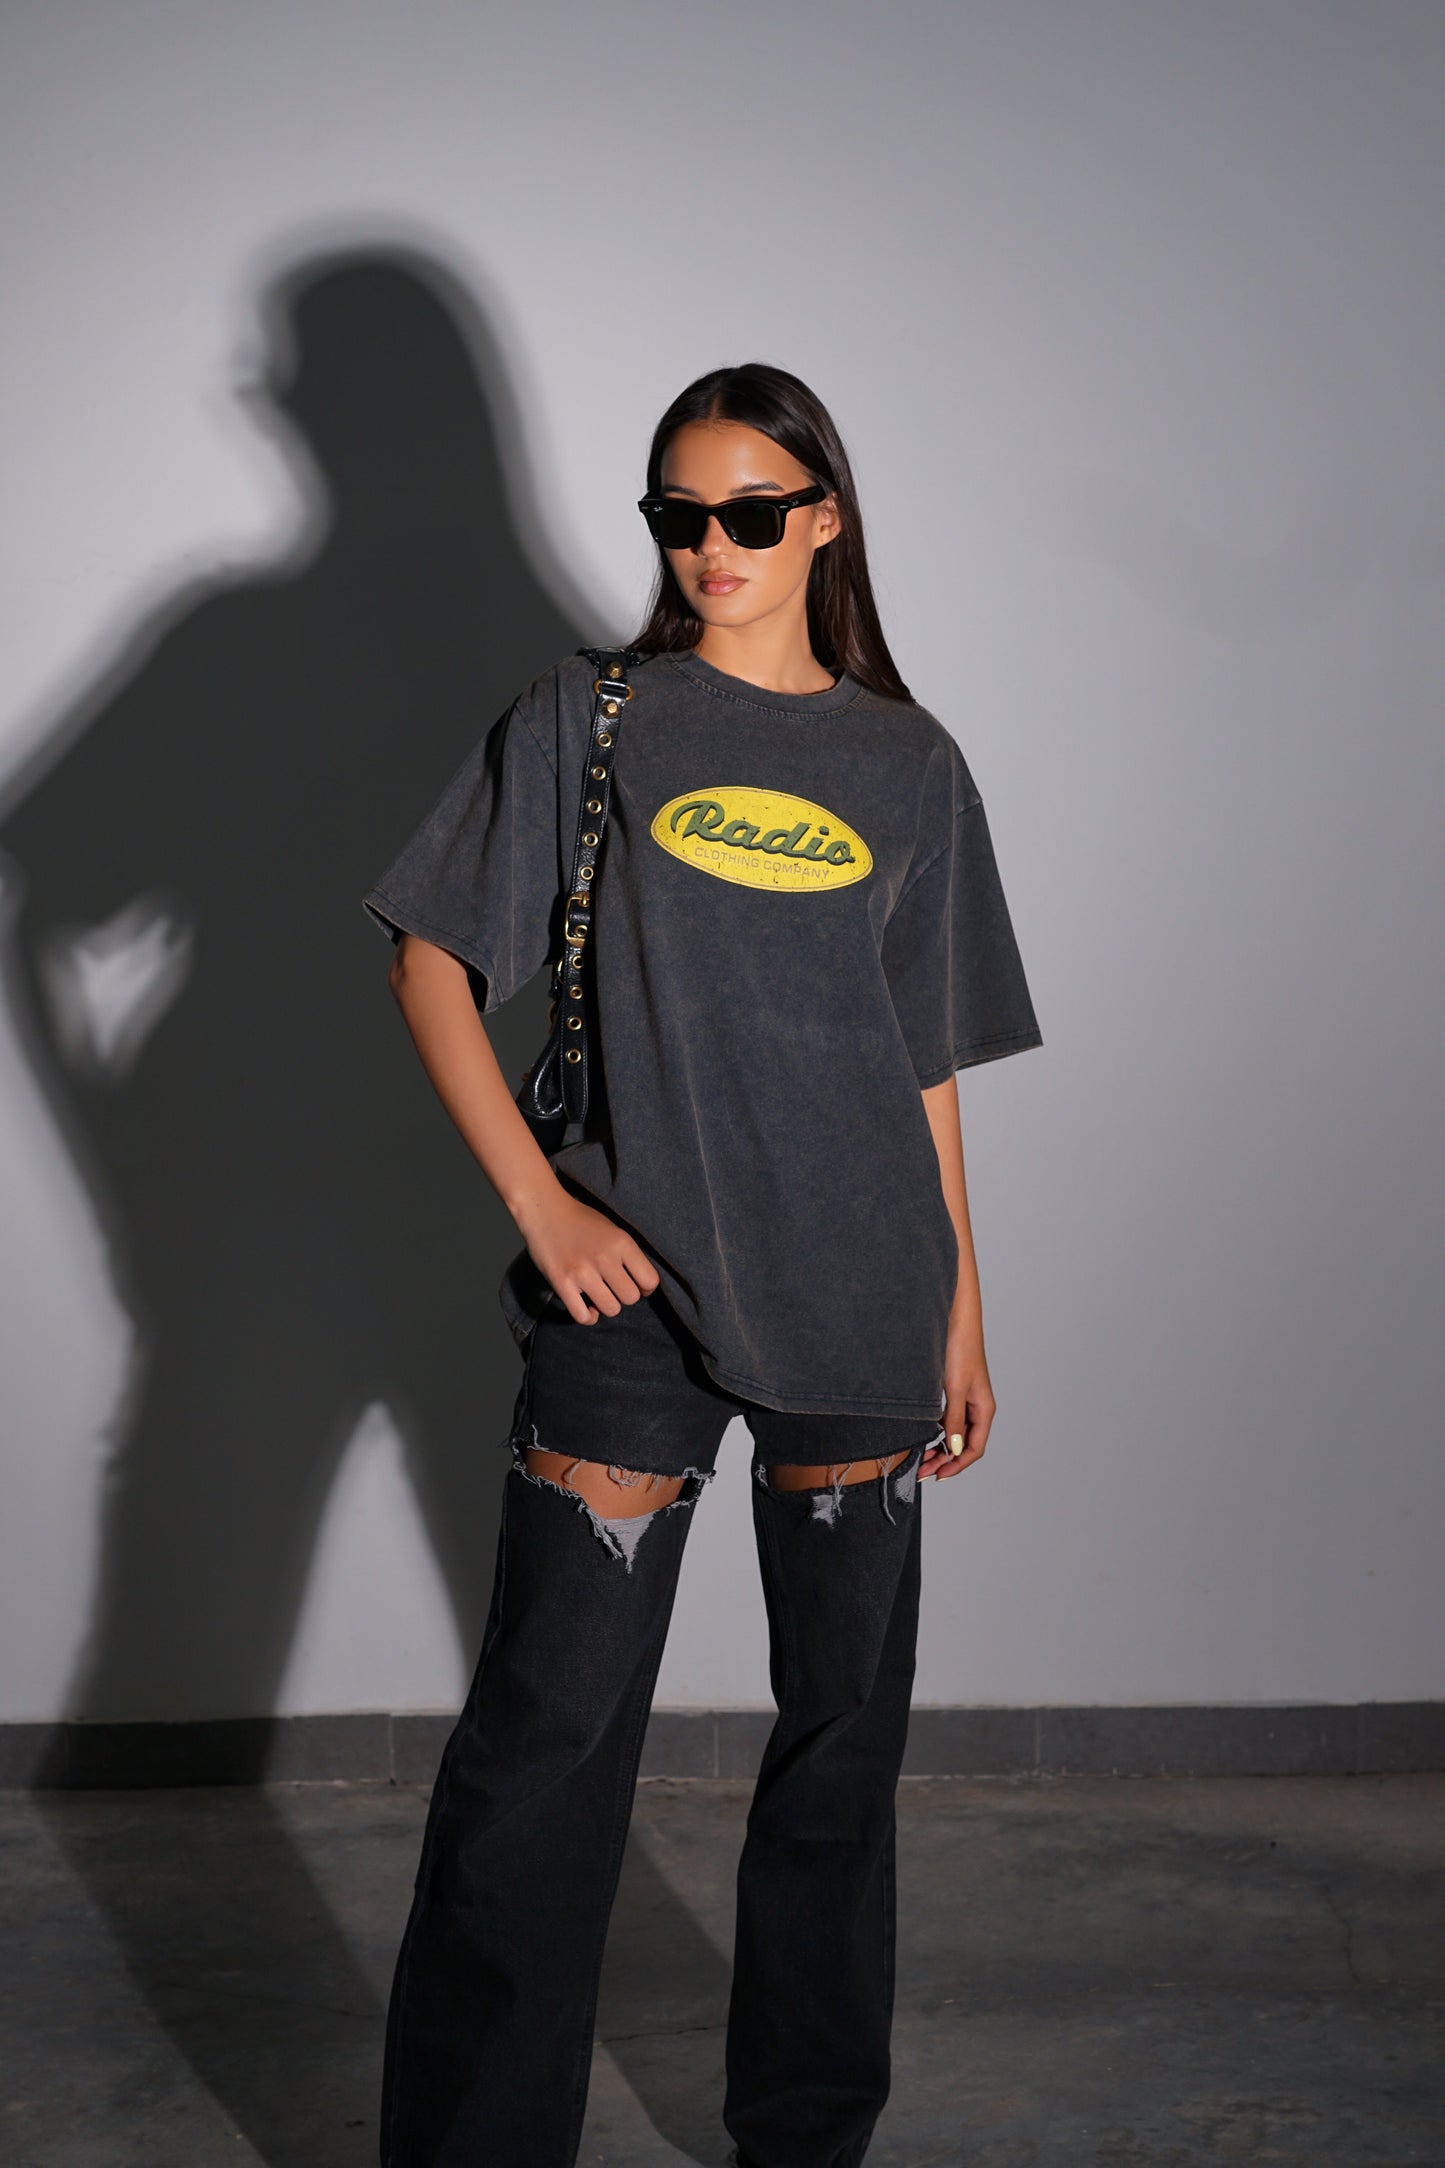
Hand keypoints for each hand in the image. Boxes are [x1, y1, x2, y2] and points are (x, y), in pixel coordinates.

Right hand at [514, 1188, 660, 1323]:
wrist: (545, 1211)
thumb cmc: (582, 1221)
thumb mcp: (614, 1230)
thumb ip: (628, 1255)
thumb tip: (642, 1287)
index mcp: (622, 1243)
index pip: (650, 1281)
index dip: (646, 1287)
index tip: (635, 1284)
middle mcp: (604, 1258)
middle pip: (631, 1298)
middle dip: (623, 1295)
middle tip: (612, 1287)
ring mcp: (582, 1272)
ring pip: (611, 1309)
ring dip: (606, 1305)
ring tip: (598, 1294)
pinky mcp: (561, 1283)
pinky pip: (583, 1317)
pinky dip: (587, 1317)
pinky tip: (585, 1306)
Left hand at [920, 1335, 995, 1481]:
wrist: (955, 1319)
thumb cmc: (959, 1348)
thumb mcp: (954, 1388)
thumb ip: (954, 1419)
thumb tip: (955, 1449)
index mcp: (984, 1409)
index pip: (974, 1449)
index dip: (957, 1466)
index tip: (936, 1475)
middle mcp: (978, 1407)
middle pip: (965, 1445)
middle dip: (945, 1461)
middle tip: (921, 1470)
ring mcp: (966, 1400)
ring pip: (955, 1434)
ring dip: (940, 1448)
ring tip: (920, 1458)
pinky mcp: (955, 1391)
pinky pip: (949, 1420)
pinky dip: (937, 1432)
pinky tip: (924, 1436)